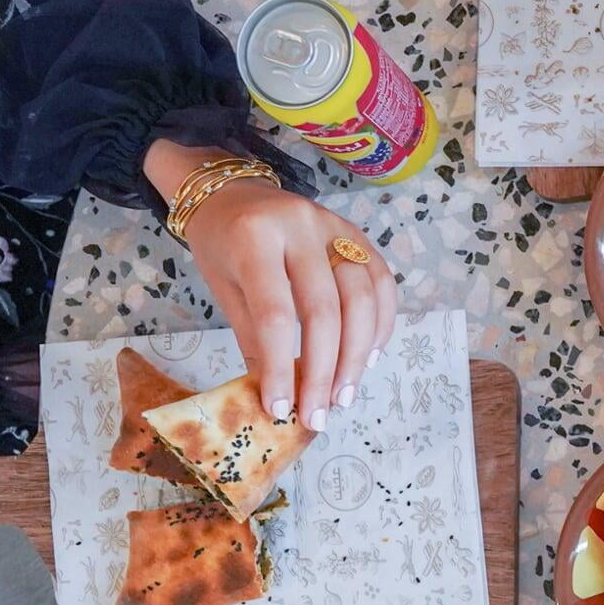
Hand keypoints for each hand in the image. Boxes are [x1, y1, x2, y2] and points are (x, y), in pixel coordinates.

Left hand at [184, 181, 396, 430]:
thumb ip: (256, 340)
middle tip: (321, 413)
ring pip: (362, 299)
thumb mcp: (225, 290)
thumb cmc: (221, 245)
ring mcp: (334, 227)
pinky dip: (380, 325)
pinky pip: (382, 282)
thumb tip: (279, 401)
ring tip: (345, 394)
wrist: (231, 191)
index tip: (282, 409)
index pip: (276, 315)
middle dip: (325, 371)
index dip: (282, 368)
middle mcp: (300, 228)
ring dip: (358, 355)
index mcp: (254, 240)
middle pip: (325, 311)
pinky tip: (368, 357)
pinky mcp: (357, 233)